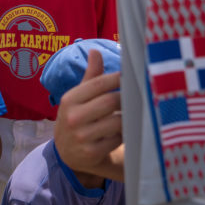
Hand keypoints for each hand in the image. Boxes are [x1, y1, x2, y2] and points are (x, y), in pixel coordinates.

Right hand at [53, 49, 123, 179]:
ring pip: (117, 122)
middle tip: (138, 97)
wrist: (67, 153)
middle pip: (110, 102)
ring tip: (133, 113)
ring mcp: (81, 136)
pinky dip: (124, 135)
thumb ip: (90, 76)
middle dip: (126, 99)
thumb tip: (95, 51)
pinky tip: (124, 131)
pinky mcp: (91, 153)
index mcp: (70, 99)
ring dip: (128, 118)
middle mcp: (73, 117)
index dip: (118, 78)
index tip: (132, 76)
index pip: (98, 84)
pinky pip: (117, 140)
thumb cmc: (77, 118)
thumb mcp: (78, 98)